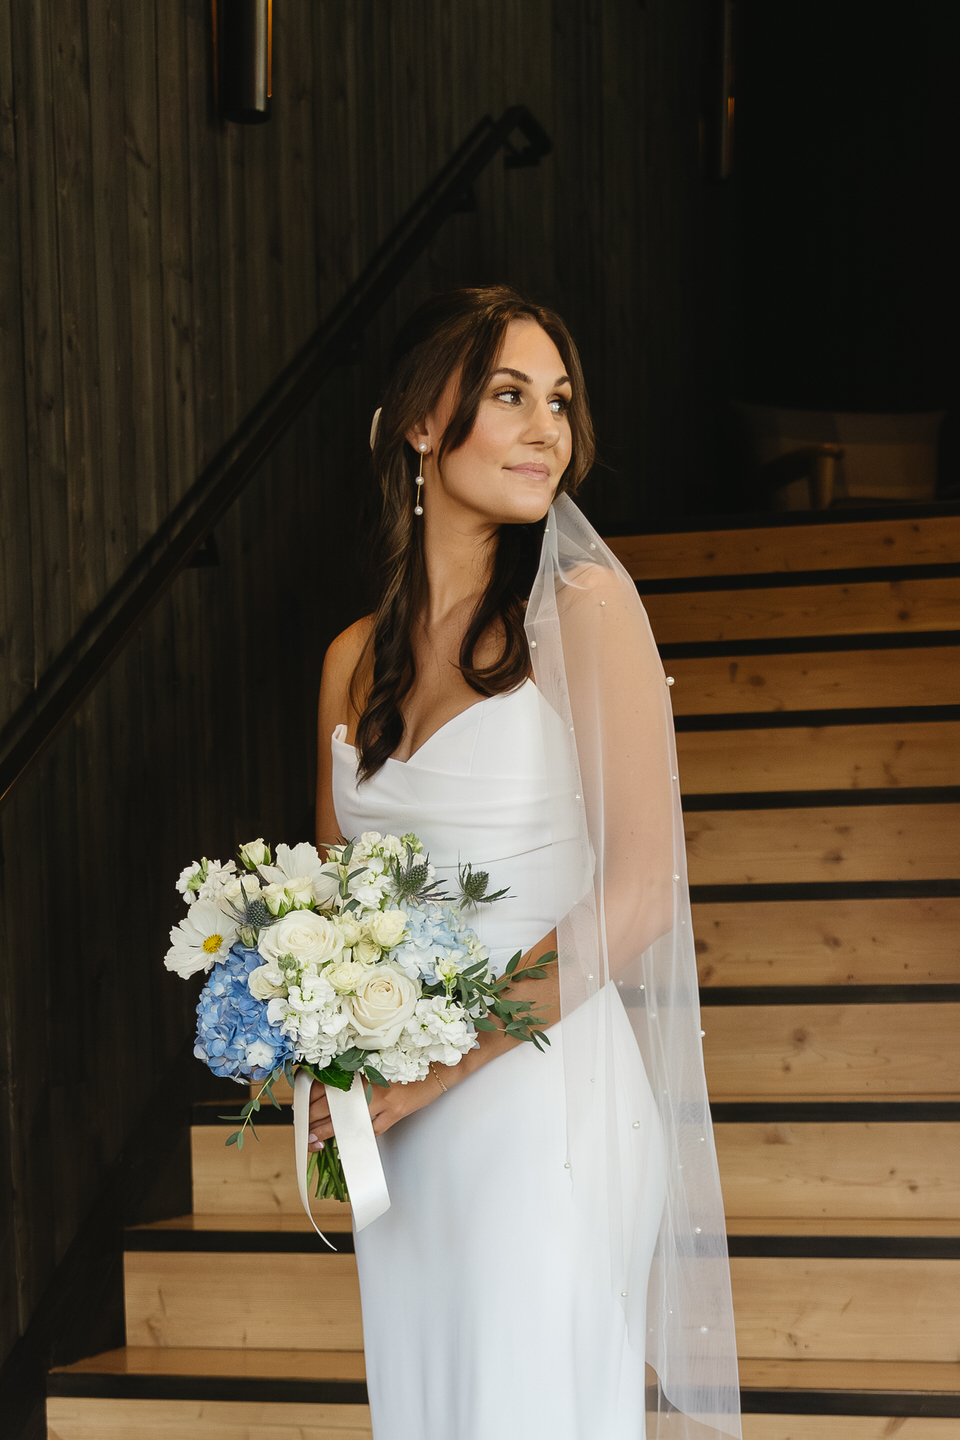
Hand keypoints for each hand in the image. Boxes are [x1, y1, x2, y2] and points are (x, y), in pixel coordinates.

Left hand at [307, 1072, 443, 1149]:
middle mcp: (369, 1083)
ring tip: (313, 1140)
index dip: (309, 1098)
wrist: (439, 1067)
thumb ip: (356, 1072)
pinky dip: (357, 1139)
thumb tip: (329, 1086)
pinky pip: (371, 1130)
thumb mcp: (378, 1061)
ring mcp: (383, 1100)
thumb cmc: (410, 1061)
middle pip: (332, 1105)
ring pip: (347, 1120)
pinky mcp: (395, 1114)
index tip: (299, 1108)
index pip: (326, 1085)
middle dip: (312, 1119)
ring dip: (327, 1131)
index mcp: (362, 1067)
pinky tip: (345, 1146)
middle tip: (301, 1129)